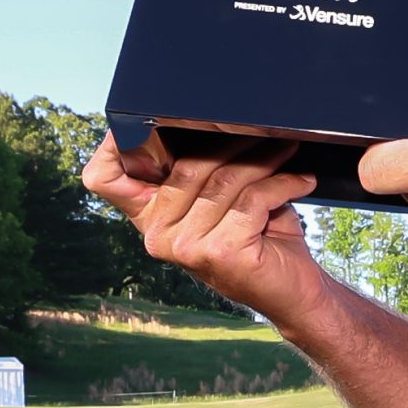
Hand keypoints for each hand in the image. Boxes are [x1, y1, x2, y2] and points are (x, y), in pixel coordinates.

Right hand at [83, 134, 323, 320]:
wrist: (292, 291)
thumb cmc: (258, 238)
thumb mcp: (220, 200)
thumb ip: (200, 169)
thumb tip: (212, 116)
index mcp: (150, 218)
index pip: (106, 179)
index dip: (117, 144)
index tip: (156, 117)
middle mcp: (158, 236)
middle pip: (187, 165)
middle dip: (233, 142)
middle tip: (267, 132)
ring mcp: (185, 247)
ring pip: (224, 180)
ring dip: (265, 160)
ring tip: (287, 151)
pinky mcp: (220, 251)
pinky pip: (253, 199)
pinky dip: (284, 183)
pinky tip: (301, 181)